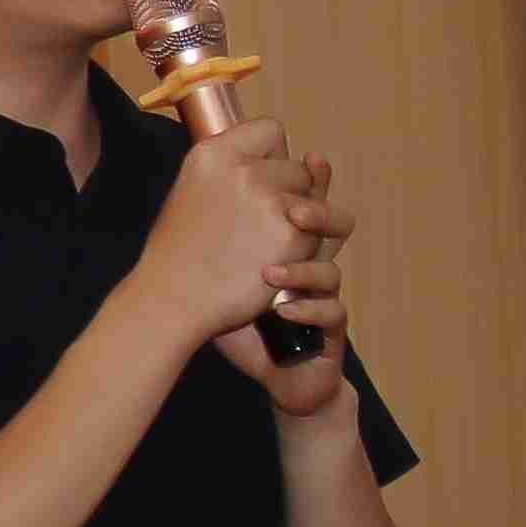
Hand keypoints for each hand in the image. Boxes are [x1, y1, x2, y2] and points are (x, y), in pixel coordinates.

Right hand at [140, 112, 333, 346]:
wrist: (172, 299)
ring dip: (302, 222)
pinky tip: (274, 262)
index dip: (271, 157)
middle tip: (256, 226)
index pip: (270, 130)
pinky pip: (319, 233)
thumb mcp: (192, 191)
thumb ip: (234, 170)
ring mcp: (270, 200)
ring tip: (268, 244)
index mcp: (213, 154)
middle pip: (297, 169)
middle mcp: (243, 170)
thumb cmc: (180, 253)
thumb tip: (306, 162)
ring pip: (314, 201)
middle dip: (286, 195)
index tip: (257, 181)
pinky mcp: (292, 233)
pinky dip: (303, 249)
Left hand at [219, 132, 361, 417]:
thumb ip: (216, 228)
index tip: (305, 160)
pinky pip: (331, 311)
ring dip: (304, 269)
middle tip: (293, 213)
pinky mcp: (328, 328)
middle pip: (329, 227)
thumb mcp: (219, 266)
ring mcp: (323, 295)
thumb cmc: (237, 312)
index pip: (308, 202)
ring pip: (332, 269)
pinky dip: (307, 309)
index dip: (311, 181)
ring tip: (270, 273)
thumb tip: (193, 182)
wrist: (268, 366)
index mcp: (288, 242)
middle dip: (314, 215)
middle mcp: (311, 264)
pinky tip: (282, 310)